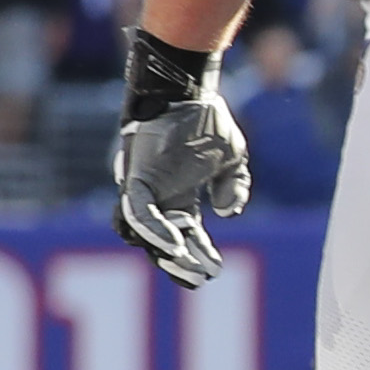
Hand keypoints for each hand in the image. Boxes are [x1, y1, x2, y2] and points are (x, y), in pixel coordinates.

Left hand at [111, 30, 250, 289]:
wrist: (190, 92)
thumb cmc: (205, 120)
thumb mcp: (232, 157)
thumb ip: (234, 186)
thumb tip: (229, 213)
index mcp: (180, 195)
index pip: (186, 235)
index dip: (199, 255)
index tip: (213, 270)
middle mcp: (159, 197)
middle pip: (162, 242)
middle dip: (180, 264)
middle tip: (200, 278)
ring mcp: (145, 189)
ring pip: (143, 233)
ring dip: (163, 252)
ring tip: (185, 262)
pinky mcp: (135, 179)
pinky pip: (138, 212)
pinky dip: (154, 230)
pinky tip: (174, 244)